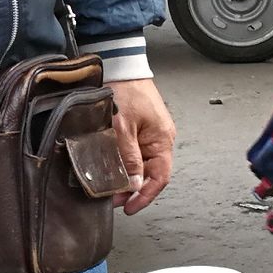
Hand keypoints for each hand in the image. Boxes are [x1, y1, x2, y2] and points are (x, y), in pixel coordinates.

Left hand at [110, 78, 176, 216]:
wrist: (121, 66)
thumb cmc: (124, 90)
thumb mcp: (122, 127)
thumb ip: (128, 157)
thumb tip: (132, 184)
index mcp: (162, 139)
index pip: (159, 178)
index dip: (145, 196)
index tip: (129, 207)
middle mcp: (160, 139)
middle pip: (150, 173)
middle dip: (133, 189)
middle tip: (113, 200)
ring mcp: (150, 134)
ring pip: (141, 165)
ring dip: (127, 177)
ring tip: (110, 187)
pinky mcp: (140, 128)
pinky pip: (135, 153)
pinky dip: (125, 164)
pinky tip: (112, 168)